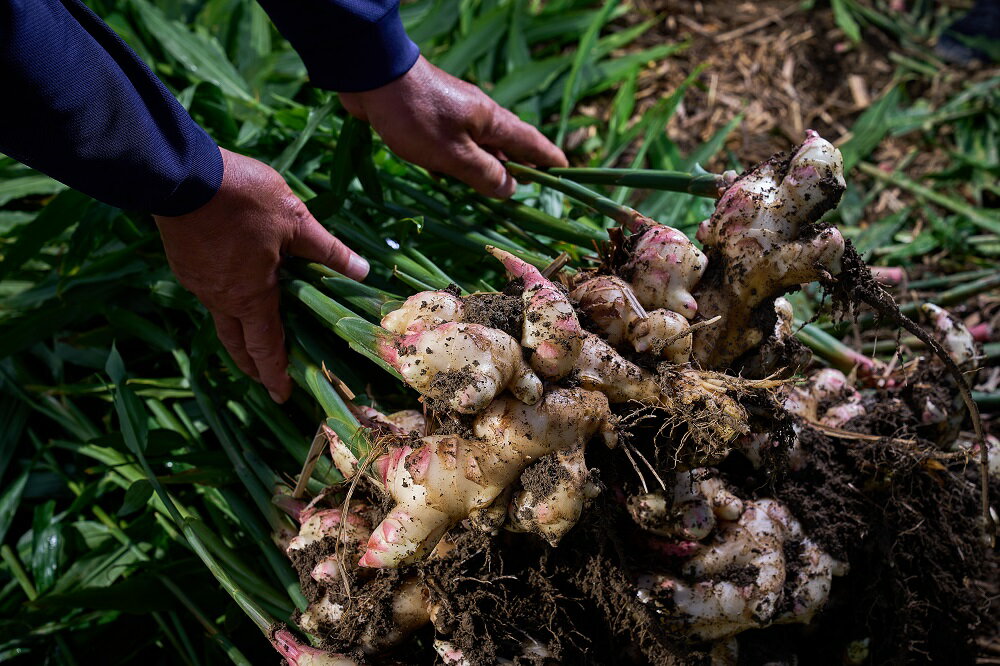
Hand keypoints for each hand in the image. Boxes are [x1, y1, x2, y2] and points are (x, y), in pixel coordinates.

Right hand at [154, 148, 368, 401]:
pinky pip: (209, 293)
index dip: (275, 374)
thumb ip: (328, 250)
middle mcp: (221, 298)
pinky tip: (236, 289)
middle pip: (237, 342)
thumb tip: (363, 270)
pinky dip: (225, 302)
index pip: (265, 348)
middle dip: (253, 364)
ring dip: (239, 332)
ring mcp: (198, 282)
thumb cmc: (244, 199)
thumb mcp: (296, 220)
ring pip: (221, 317)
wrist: (180, 174)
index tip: (282, 396)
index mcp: (251, 296)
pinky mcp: (185, 264)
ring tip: (255, 334)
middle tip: (266, 378)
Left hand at [340, 56, 566, 197]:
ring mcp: (454, 113)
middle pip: (507, 144)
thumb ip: (483, 173)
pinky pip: (454, 143)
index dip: (548, 158)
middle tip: (531, 186)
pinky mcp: (431, 116)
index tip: (564, 171)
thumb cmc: (417, 117)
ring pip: (479, 144)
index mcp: (492, 121)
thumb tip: (511, 188)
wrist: (373, 76)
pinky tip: (448, 175)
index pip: (531, 142)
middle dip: (519, 166)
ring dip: (487, 165)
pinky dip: (459, 160)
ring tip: (492, 188)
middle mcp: (479, 114)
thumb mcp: (453, 154)